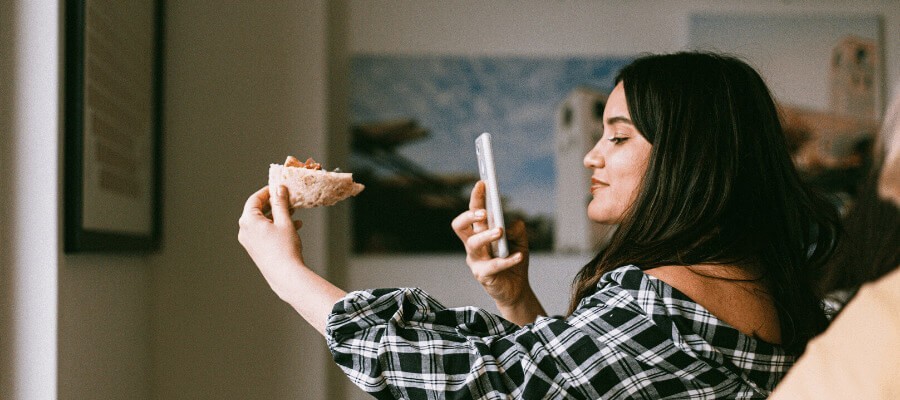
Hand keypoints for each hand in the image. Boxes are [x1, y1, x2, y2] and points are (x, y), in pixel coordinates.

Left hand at [238, 185, 305, 298]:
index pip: (255, 199)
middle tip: (287, 198)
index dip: (267, 191)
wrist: (285, 275)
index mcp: (248, 221)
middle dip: (274, 204)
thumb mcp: (285, 221)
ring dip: (277, 215)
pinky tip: (293, 226)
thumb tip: (279, 189)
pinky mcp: (255, 249)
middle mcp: (245, 230)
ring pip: (262, 222)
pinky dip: (276, 227)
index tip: (278, 187)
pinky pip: (263, 232)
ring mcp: (249, 241)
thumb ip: (280, 203)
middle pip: (257, 210)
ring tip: (293, 212)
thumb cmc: (285, 248)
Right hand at [452, 181, 530, 307]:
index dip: (476, 198)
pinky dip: (507, 259)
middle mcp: (473, 245)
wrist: (516, 289)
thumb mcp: (520, 241)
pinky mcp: (482, 275)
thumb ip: (516, 229)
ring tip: (500, 231)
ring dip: (486, 235)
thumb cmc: (514, 261)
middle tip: (484, 211)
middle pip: (460, 226)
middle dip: (469, 215)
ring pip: (473, 244)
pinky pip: (492, 265)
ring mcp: (475, 260)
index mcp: (480, 233)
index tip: (483, 183)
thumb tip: (510, 223)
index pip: (473, 212)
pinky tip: (519, 255)